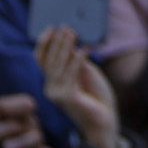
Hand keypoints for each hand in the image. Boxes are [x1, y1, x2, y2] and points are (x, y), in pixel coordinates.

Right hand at [36, 26, 124, 147]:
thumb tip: (72, 42)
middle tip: (65, 27)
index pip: (41, 59)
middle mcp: (51, 88)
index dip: (44, 43)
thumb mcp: (85, 72)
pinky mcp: (68, 98)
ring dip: (66, 47)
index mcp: (52, 81)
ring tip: (73, 33)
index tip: (51, 28)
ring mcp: (57, 95)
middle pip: (50, 60)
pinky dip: (77, 61)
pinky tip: (83, 50)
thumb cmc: (96, 95)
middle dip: (57, 42)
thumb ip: (76, 61)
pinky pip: (71, 75)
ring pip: (58, 66)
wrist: (105, 119)